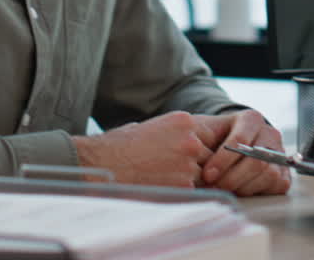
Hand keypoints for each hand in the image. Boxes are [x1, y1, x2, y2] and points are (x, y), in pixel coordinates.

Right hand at [72, 111, 215, 187]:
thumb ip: (170, 133)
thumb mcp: (149, 126)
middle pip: (211, 156)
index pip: (211, 136)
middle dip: (199, 164)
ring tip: (166, 180)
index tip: (191, 156)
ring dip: (192, 179)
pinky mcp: (184, 185)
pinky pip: (194, 191)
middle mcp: (191, 140)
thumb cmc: (118, 146)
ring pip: (204, 175)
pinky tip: (162, 188)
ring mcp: (189, 163)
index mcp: (184, 121)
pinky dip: (182, 192)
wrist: (102, 165)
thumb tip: (177, 141)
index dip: (202, 148)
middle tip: (178, 170)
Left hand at [196, 110, 291, 195]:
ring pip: (268, 174)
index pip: (241, 141)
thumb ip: (197, 138)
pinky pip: (278, 184)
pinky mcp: (284, 172)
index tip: (207, 175)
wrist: (227, 146)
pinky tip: (241, 190)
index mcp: (250, 119)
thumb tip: (191, 155)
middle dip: (232, 178)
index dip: (223, 160)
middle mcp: (269, 133)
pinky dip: (259, 191)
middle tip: (214, 188)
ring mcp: (279, 153)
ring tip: (225, 189)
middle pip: (256, 160)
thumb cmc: (211, 139)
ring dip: (244, 186)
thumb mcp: (202, 131)